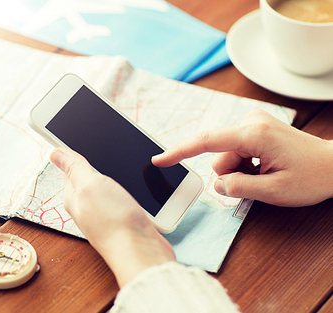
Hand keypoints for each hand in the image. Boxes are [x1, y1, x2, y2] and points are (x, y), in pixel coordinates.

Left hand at [50, 148, 174, 286]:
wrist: (141, 253)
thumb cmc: (114, 222)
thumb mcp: (90, 185)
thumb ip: (74, 167)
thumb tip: (54, 152)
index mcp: (74, 195)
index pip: (70, 167)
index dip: (76, 151)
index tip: (82, 136)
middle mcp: (88, 206)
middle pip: (90, 176)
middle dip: (99, 161)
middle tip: (108, 148)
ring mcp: (106, 213)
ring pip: (108, 186)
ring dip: (116, 174)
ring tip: (124, 163)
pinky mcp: (123, 219)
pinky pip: (122, 197)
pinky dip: (128, 188)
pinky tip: (136, 184)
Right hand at [152, 109, 332, 206]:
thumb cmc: (310, 177)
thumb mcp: (273, 191)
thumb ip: (238, 188)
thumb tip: (217, 184)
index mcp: (254, 134)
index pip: (206, 142)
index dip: (179, 151)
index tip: (159, 159)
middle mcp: (251, 121)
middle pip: (218, 154)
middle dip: (230, 173)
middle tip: (257, 180)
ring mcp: (253, 122)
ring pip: (225, 154)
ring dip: (238, 169)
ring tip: (264, 173)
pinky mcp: (254, 126)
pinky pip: (234, 149)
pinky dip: (243, 162)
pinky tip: (264, 165)